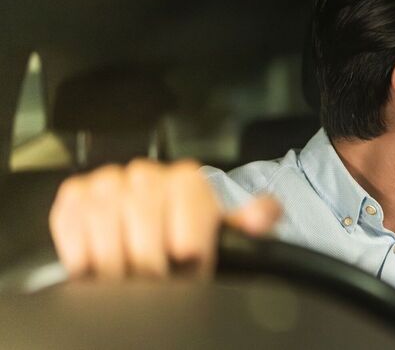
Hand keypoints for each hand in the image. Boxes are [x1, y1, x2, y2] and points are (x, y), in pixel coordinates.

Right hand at [49, 159, 280, 279]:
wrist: (158, 214)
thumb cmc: (189, 225)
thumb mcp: (223, 226)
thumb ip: (250, 220)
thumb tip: (263, 214)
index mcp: (187, 179)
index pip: (185, 228)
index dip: (190, 258)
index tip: (192, 269)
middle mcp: (146, 173)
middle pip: (143, 231)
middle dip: (151, 267)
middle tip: (158, 281)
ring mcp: (107, 182)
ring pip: (105, 230)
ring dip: (115, 265)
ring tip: (128, 278)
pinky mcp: (74, 195)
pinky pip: (71, 227)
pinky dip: (82, 255)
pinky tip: (99, 265)